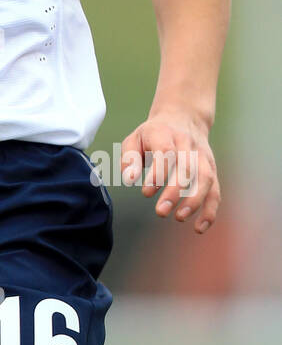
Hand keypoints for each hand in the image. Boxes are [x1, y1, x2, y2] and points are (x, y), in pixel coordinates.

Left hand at [120, 110, 219, 234]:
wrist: (183, 117)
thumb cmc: (153, 133)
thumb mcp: (135, 138)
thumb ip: (129, 158)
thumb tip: (129, 180)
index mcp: (165, 133)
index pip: (165, 152)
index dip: (158, 174)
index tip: (146, 192)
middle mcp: (187, 144)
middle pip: (186, 168)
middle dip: (175, 192)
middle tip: (161, 212)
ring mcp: (202, 157)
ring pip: (205, 178)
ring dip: (195, 200)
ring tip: (180, 217)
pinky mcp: (211, 169)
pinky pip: (215, 190)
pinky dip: (210, 210)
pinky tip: (200, 227)